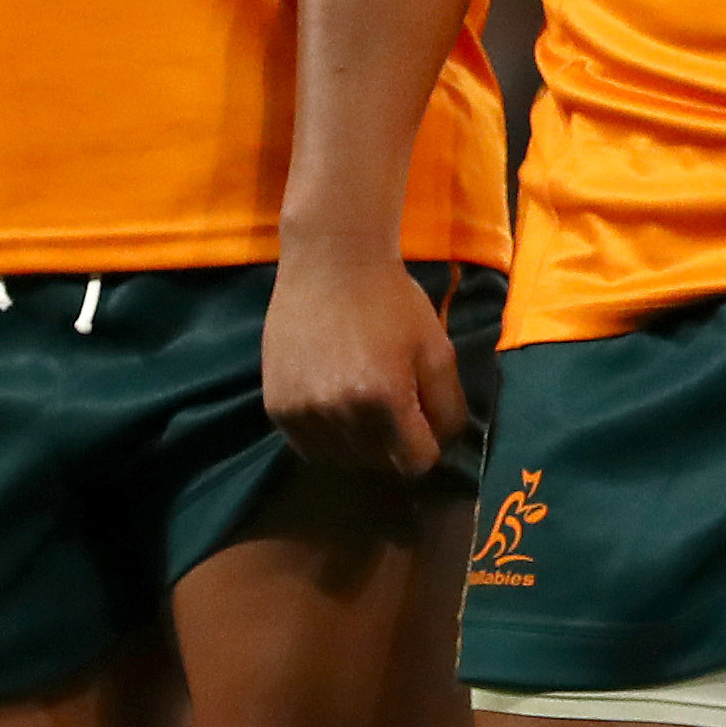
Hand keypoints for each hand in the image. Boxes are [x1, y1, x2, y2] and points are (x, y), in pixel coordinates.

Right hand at [263, 236, 469, 478]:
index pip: (414, 464)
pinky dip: (326, 436)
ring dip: (359, 443)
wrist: (331, 262)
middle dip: (393, 443)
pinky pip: (309, 447)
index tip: (422, 422)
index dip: (426, 447)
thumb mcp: (438, 348)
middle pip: (379, 464)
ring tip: (360, 401)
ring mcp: (303, 413)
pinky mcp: (277, 408)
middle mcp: (340, 413)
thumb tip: (443, 445)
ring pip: (343, 460)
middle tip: (392, 403)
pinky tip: (334, 402)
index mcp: (385, 399)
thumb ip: (448, 405)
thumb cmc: (391, 301)